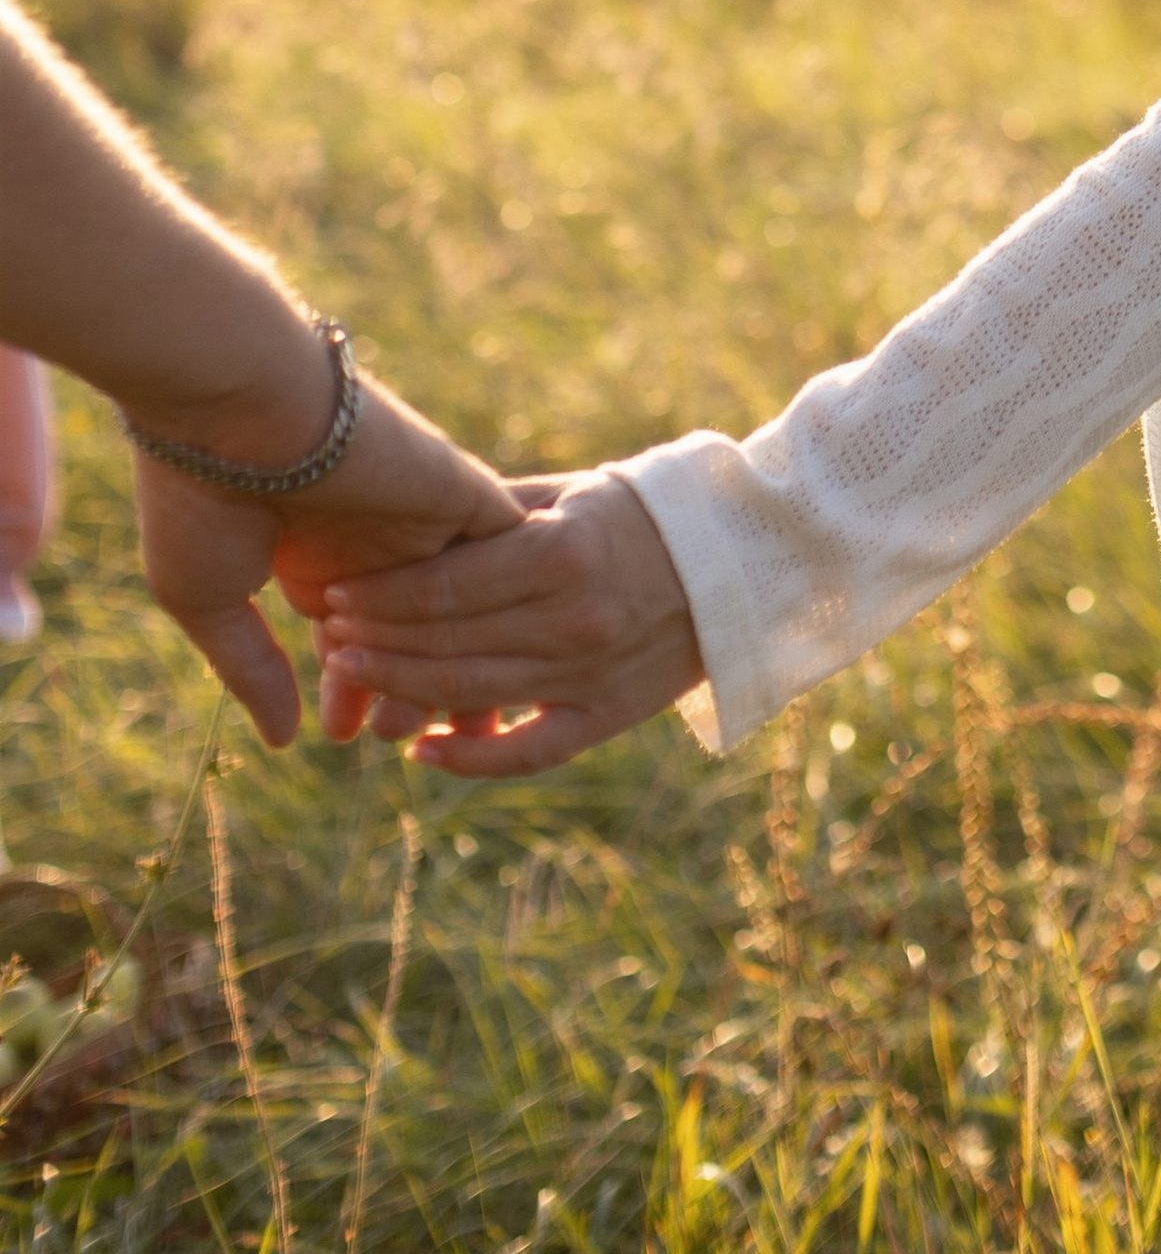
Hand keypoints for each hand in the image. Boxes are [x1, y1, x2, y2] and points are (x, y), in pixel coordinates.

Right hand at [134, 376, 522, 749]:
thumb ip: (252, 668)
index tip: (343, 734)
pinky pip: (505, 554)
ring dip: (452, 661)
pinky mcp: (461, 489)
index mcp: (314, 553)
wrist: (234, 407)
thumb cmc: (199, 495)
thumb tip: (282, 738)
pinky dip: (504, 602)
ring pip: (462, 604)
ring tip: (437, 720)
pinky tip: (504, 650)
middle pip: (416, 630)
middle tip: (396, 740)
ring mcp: (419, 511)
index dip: (354, 691)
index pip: (356, 637)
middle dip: (409, 690)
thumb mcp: (210, 597)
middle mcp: (373, 535)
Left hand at [319, 469, 703, 773]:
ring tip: (353, 677)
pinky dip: (471, 759)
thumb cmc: (642, 513)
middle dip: (378, 639)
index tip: (337, 590)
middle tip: (328, 634)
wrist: (739, 561)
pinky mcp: (607, 716)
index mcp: (562, 554)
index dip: (383, 594)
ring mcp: (589, 674)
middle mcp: (572, 619)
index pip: (446, 586)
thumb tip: (411, 519)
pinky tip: (421, 751)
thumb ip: (495, 510)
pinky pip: (528, 752)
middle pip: (448, 642)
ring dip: (403, 689)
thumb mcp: (572, 494)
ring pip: (472, 695)